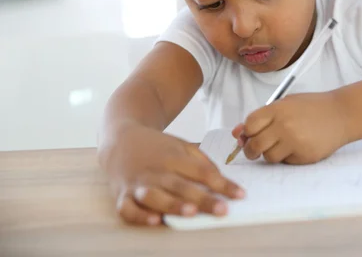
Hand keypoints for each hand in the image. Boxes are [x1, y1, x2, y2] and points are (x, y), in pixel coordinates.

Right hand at [103, 125, 243, 225]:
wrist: (121, 140)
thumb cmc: (158, 147)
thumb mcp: (182, 146)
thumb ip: (203, 162)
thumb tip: (222, 181)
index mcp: (173, 157)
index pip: (202, 171)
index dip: (223, 184)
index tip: (240, 194)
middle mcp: (156, 170)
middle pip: (181, 185)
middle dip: (203, 199)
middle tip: (222, 210)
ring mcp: (138, 183)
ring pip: (155, 196)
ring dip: (173, 205)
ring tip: (191, 212)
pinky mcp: (122, 195)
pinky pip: (129, 209)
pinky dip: (140, 216)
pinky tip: (155, 220)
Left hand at [232, 92, 349, 164]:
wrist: (341, 114)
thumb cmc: (312, 107)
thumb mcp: (286, 104)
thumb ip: (263, 117)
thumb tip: (237, 133)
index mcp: (278, 109)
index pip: (250, 124)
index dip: (247, 132)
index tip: (250, 134)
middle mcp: (284, 126)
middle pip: (255, 144)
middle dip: (251, 149)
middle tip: (255, 149)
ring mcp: (295, 142)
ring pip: (269, 157)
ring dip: (270, 154)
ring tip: (281, 145)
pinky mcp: (304, 156)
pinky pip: (285, 162)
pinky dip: (287, 157)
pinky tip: (297, 147)